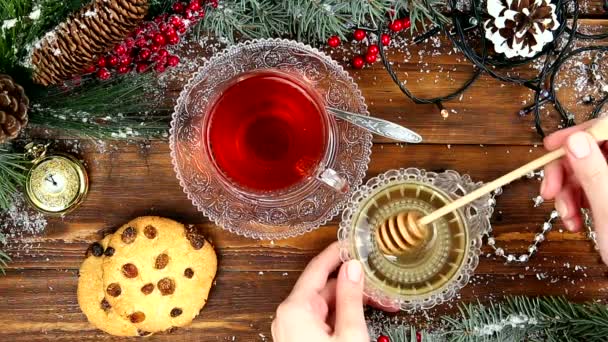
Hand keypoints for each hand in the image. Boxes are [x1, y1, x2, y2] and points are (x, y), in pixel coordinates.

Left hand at [271, 242, 368, 341]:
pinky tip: (359, 316)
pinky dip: (340, 317)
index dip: (336, 253)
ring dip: (347, 301)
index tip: (351, 242)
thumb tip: (353, 268)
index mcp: (294, 309)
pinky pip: (321, 321)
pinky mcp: (300, 340)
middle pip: (323, 288)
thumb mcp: (349, 334)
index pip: (317, 268)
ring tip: (375, 298)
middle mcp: (288, 317)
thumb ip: (350, 299)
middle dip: (349, 282)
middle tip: (373, 274)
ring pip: (324, 306)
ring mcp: (293, 330)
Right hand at [541, 119, 607, 262]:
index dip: (582, 133)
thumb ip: (595, 174)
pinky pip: (593, 189)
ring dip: (569, 192)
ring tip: (566, 216)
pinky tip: (575, 222)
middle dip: (567, 170)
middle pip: (596, 150)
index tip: (553, 146)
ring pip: (591, 171)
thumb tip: (576, 141)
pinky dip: (578, 203)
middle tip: (549, 190)